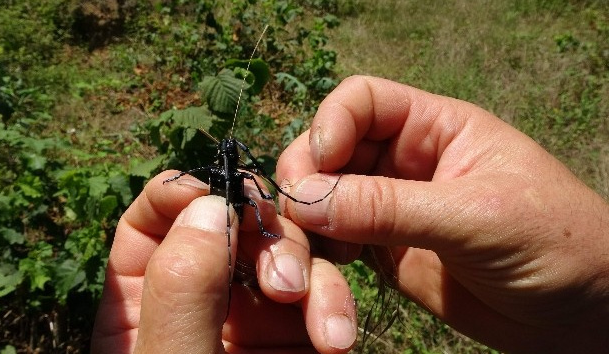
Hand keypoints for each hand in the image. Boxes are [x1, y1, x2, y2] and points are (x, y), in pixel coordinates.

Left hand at [90, 171, 357, 353]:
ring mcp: (252, 310)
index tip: (219, 197)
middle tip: (281, 280)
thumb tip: (213, 206)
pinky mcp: (298, 331)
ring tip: (324, 327)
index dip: (184, 191)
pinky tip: (337, 338)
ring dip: (309, 273)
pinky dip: (335, 305)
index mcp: (144, 296)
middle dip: (264, 234)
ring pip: (285, 249)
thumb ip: (182, 292)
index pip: (155, 214)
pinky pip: (321, 293)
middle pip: (233, 220)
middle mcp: (200, 292)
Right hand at [276, 76, 608, 352]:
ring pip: (321, 202)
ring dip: (303, 229)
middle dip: (305, 180)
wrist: (578, 317)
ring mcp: (389, 209)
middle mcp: (404, 163)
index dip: (332, 123)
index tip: (321, 163)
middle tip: (298, 218)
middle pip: (328, 151)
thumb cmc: (555, 244)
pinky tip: (324, 280)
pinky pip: (333, 247)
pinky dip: (319, 262)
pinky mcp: (383, 254)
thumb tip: (306, 198)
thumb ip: (390, 207)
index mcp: (435, 129)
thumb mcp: (475, 217)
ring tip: (304, 262)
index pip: (362, 102)